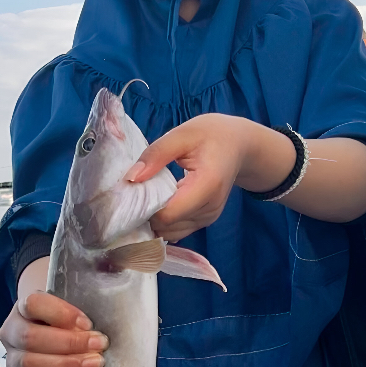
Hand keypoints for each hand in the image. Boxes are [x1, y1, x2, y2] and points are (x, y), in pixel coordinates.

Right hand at [0, 260, 108, 366]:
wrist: (54, 338)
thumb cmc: (72, 320)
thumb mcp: (77, 301)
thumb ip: (92, 289)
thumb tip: (125, 264)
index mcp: (24, 306)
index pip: (34, 304)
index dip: (61, 313)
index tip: (88, 323)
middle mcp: (13, 330)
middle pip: (31, 337)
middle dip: (69, 344)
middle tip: (100, 345)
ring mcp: (12, 357)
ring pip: (28, 363)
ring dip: (64, 365)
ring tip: (93, 364)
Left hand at [128, 113, 365, 228]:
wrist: (240, 145)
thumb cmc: (211, 134)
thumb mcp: (183, 134)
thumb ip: (156, 155)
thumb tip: (131, 178)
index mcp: (206, 185)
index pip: (167, 214)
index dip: (143, 209)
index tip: (125, 195)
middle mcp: (209, 208)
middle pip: (167, 226)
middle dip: (144, 215)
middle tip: (127, 196)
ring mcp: (208, 218)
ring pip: (170, 232)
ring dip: (152, 220)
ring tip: (140, 198)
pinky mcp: (204, 220)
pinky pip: (177, 230)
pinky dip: (162, 221)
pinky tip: (152, 205)